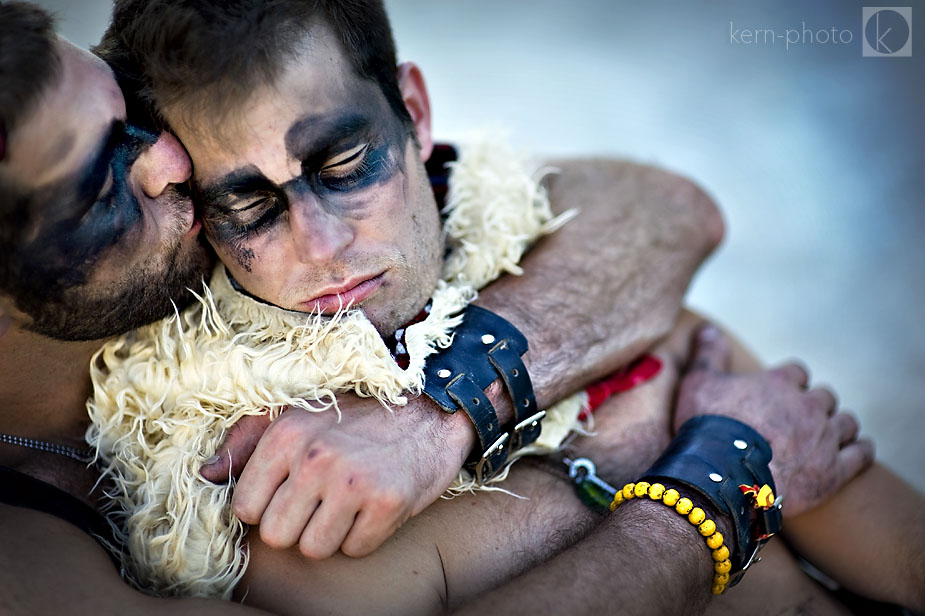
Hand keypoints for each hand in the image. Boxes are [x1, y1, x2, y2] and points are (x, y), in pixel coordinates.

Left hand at [200, 394, 475, 557]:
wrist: (431, 408)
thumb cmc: (358, 413)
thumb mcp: (297, 412)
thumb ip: (247, 441)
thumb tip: (206, 474)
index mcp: (286, 435)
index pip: (245, 507)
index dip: (267, 507)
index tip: (290, 494)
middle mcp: (315, 458)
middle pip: (276, 535)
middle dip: (297, 525)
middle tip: (322, 501)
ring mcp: (352, 482)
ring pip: (314, 548)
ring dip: (331, 534)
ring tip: (347, 503)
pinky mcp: (387, 502)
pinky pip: (356, 549)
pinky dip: (364, 536)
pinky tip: (372, 506)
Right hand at [674, 324, 874, 516]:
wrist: (723, 476)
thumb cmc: (707, 427)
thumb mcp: (697, 383)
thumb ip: (708, 353)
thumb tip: (708, 327)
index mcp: (779, 383)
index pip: (797, 372)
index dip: (790, 382)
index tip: (780, 393)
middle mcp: (808, 406)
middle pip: (824, 397)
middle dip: (814, 405)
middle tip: (798, 418)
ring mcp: (824, 438)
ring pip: (845, 422)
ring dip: (837, 425)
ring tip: (825, 434)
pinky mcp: (833, 470)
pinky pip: (860, 454)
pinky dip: (860, 450)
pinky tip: (857, 449)